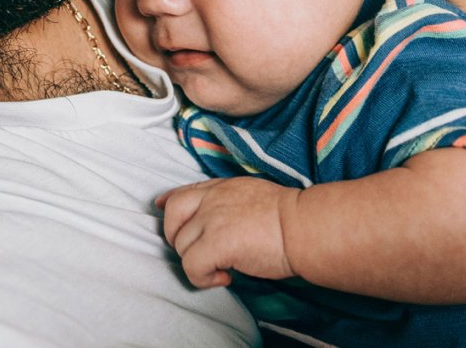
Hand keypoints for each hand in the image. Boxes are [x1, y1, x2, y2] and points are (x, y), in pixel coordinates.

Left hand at [156, 177, 298, 288]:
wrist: (303, 226)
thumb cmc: (290, 217)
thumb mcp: (253, 195)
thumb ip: (229, 201)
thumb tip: (217, 218)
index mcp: (223, 187)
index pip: (185, 192)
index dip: (170, 203)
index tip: (162, 207)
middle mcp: (212, 199)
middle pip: (173, 215)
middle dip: (176, 237)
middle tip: (199, 254)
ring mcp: (212, 219)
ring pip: (182, 246)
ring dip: (198, 263)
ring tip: (224, 269)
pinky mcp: (215, 242)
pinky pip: (191, 266)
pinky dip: (203, 278)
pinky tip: (225, 278)